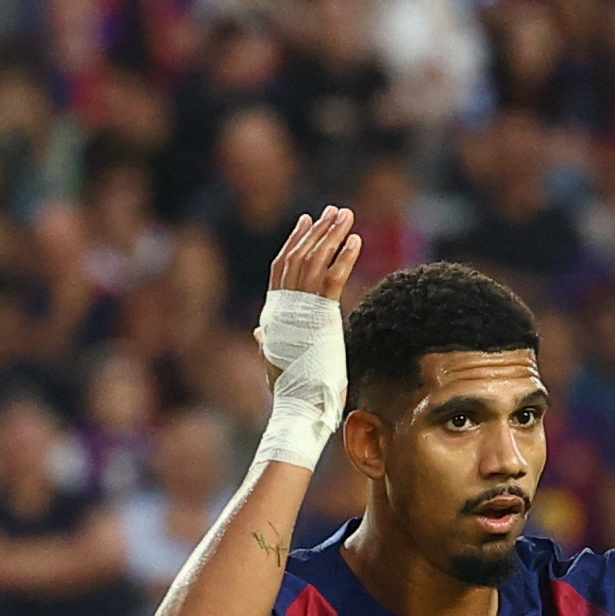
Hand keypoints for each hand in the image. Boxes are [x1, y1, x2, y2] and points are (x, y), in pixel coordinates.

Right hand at [258, 207, 359, 377]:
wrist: (298, 405)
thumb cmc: (288, 388)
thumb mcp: (274, 358)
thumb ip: (268, 341)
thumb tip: (258, 333)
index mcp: (275, 312)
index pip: (282, 267)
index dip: (294, 241)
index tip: (306, 220)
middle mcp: (286, 305)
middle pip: (301, 256)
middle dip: (318, 230)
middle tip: (334, 210)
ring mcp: (303, 308)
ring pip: (317, 261)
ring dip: (333, 235)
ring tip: (347, 215)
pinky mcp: (322, 316)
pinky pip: (335, 279)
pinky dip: (345, 258)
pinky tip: (356, 241)